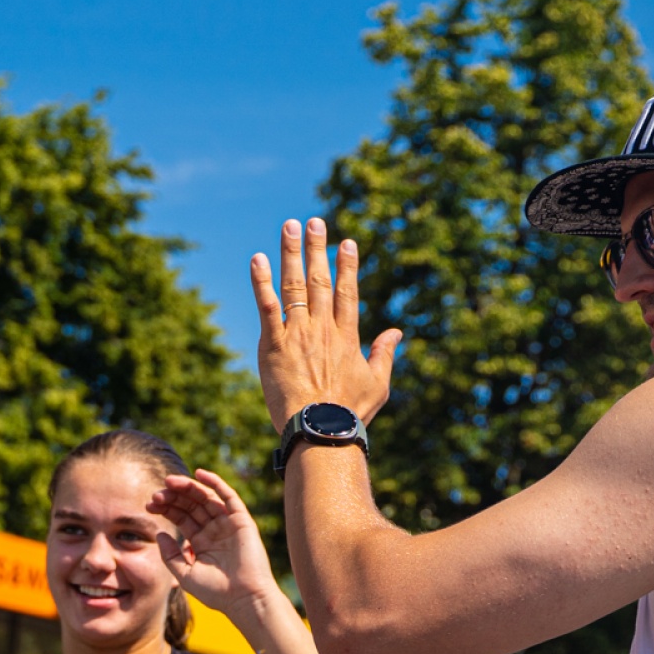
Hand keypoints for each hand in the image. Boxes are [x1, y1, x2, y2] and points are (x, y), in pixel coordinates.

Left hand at [149, 470, 278, 618]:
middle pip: (191, 505)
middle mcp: (214, 530)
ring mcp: (228, 524)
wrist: (244, 600)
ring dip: (188, 487)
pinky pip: (229, 497)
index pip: (181, 517)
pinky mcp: (242, 521)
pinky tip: (199, 474)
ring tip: (170, 482)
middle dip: (174, 497)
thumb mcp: (184, 574)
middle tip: (158, 494)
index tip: (149, 504)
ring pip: (206, 498)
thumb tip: (159, 533)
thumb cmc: (216, 592)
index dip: (166, 508)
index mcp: (201, 542)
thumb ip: (170, 554)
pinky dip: (215, 483)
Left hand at [252, 217, 398, 429]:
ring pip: (294, 285)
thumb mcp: (378, 384)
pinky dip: (261, 282)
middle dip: (317, 248)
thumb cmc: (350, 414)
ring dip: (291, 253)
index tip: (346, 242)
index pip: (347, 292)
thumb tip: (397, 332)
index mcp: (347, 336)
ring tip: (289, 227)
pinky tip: (257, 259)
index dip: (347, 265)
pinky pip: (266, 306)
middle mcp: (323, 328)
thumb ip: (385, 354)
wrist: (321, 431)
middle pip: (319, 279)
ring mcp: (298, 334)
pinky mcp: (274, 345)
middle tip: (314, 222)